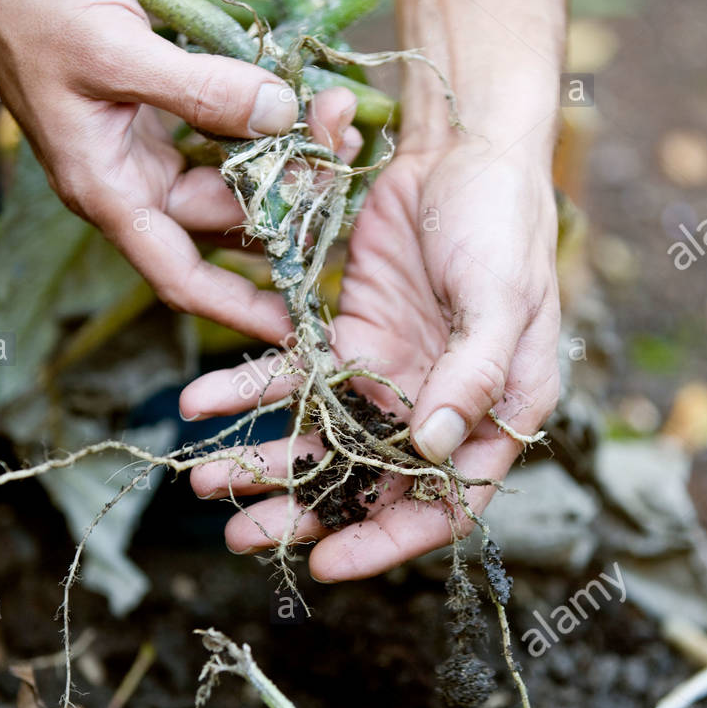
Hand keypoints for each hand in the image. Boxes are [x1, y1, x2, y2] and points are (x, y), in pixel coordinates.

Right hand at [0, 0, 359, 342]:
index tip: (296, 326)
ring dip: (287, 154)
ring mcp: (149, 153)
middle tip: (343, 147)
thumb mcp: (114, 50)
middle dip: (290, 195)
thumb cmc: (32, 10)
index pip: (181, 277)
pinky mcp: (162, 117)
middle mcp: (134, 184)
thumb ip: (198, 90)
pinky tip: (302, 99)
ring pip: (235, 177)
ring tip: (336, 116)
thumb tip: (280, 116)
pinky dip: (265, 122)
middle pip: (227, 220)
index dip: (239, 308)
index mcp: (110, 193)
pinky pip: (226, 136)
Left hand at [179, 142, 561, 580]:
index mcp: (495, 414)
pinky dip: (247, 388)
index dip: (386, 541)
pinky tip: (201, 400)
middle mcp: (439, 406)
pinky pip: (293, 372)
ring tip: (202, 480)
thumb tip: (432, 450)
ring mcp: (391, 373)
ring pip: (321, 436)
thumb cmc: (504, 220)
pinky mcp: (349, 333)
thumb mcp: (502, 298)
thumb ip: (472, 375)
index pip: (445, 504)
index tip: (324, 564)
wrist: (463, 144)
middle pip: (369, 482)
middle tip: (238, 536)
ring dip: (263, 459)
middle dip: (303, 512)